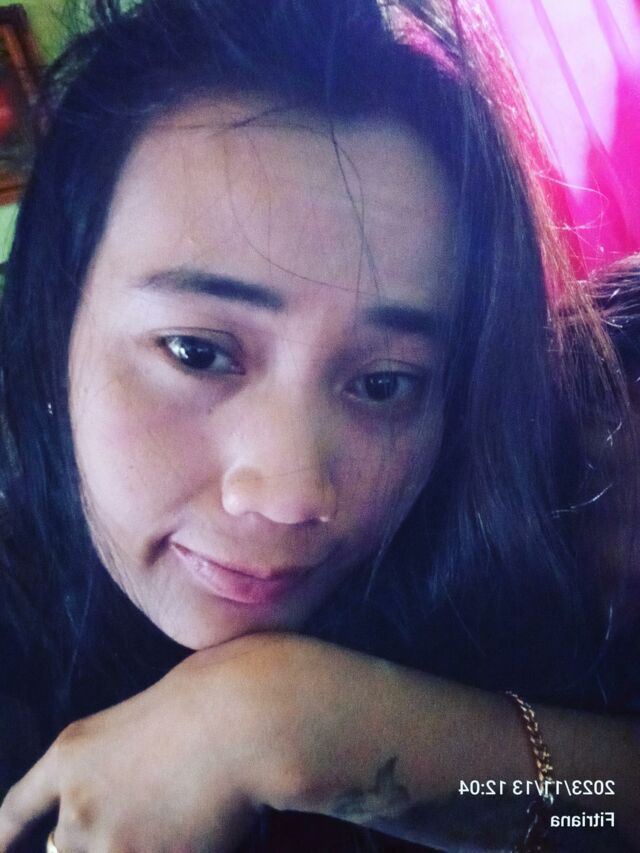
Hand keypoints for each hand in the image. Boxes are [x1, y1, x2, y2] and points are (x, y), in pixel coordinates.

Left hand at [0, 634, 298, 852]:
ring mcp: (109, 841)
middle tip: (145, 807)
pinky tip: (194, 826)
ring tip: (178, 809)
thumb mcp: (137, 723)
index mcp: (71, 754)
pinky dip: (170, 849)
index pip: (17, 809)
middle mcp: (78, 804)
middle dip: (99, 835)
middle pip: (64, 846)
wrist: (242, 721)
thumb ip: (106, 772)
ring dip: (135, 843)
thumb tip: (107, 816)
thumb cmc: (205, 703)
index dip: (3, 838)